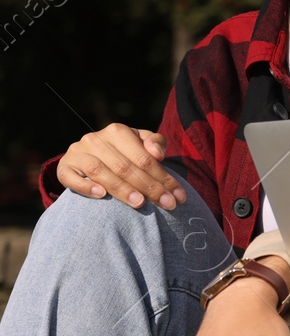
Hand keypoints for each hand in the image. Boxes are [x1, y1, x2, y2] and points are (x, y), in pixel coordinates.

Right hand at [59, 124, 185, 209]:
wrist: (90, 155)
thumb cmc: (124, 151)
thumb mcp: (141, 143)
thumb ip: (155, 143)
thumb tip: (158, 154)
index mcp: (118, 131)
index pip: (144, 158)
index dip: (163, 177)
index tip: (178, 196)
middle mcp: (96, 139)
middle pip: (125, 167)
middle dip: (149, 187)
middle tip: (167, 204)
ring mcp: (77, 153)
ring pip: (100, 171)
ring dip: (121, 188)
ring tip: (140, 203)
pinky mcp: (64, 167)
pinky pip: (71, 177)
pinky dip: (85, 186)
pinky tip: (101, 195)